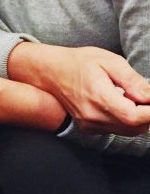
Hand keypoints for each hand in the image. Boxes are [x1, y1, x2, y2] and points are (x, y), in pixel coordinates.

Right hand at [8, 44, 149, 135]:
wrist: (52, 73)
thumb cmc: (80, 63)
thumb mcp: (110, 61)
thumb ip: (132, 80)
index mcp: (99, 98)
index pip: (135, 117)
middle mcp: (93, 117)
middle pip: (135, 127)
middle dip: (148, 115)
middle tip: (147, 97)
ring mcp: (89, 125)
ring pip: (127, 131)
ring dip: (139, 118)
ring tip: (136, 99)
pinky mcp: (88, 128)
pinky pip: (116, 130)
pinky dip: (127, 121)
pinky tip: (123, 104)